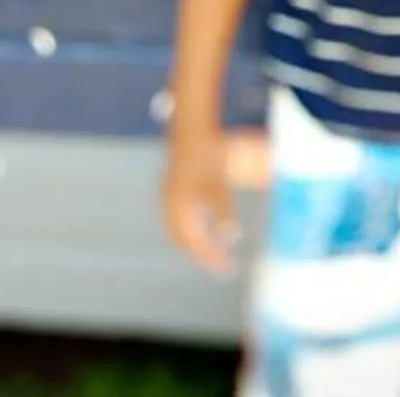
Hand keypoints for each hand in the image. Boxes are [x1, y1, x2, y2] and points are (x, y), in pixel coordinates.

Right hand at [159, 125, 240, 274]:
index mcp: (178, 210)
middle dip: (200, 255)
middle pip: (182, 241)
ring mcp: (168, 198)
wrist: (191, 128)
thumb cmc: (207, 155)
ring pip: (178, 231)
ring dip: (194, 244)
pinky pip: (178, 218)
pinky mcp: (172, 190)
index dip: (209, 259)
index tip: (226, 270)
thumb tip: (231, 238)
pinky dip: (190, 229)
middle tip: (220, 266)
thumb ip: (222, 212)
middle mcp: (168, 207)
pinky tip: (201, 227)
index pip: (193, 244)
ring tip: (212, 252)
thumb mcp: (218, 185)